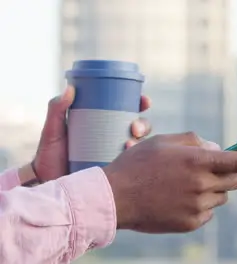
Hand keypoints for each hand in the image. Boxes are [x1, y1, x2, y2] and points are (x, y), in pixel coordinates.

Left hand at [21, 86, 151, 184]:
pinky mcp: (115, 174)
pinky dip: (134, 161)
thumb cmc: (49, 157)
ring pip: (138, 146)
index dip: (140, 104)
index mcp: (103, 126)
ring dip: (141, 142)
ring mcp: (115, 158)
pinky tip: (128, 156)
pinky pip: (131, 167)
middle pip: (138, 128)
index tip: (144, 101)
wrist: (48, 186)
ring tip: (130, 143)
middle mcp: (113, 141)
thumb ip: (57, 109)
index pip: (126, 112)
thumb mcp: (53, 131)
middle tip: (135, 127)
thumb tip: (70, 89)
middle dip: (144, 124)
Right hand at [103, 132, 236, 233]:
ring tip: (189, 184)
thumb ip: (194, 142)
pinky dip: (202, 205)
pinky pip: (209, 213)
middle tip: (217, 168)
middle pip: (236, 181)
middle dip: (232, 172)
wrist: (115, 198)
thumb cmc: (138, 164)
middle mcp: (201, 185)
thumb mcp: (164, 141)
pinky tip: (181, 199)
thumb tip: (216, 149)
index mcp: (197, 162)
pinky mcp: (191, 223)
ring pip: (222, 197)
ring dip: (214, 189)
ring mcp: (197, 206)